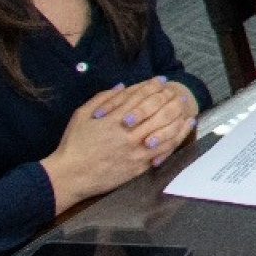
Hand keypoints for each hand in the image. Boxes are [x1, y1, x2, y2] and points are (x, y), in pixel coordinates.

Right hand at [42, 79, 199, 210]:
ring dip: (177, 115)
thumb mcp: (80, 116)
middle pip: (156, 111)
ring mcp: (135, 150)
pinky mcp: (139, 165)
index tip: (161, 80)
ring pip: (165, 129)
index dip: (152, 86)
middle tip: (177, 92)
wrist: (70, 176)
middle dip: (169, 98)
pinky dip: (176, 137)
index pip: (139, 97)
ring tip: (185, 108)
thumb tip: (121, 86)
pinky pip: (164, 150)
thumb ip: (101, 98)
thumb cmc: (73, 145)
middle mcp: (127, 133)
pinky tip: (183, 129)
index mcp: (113, 119)